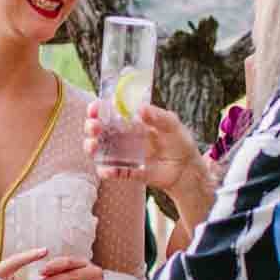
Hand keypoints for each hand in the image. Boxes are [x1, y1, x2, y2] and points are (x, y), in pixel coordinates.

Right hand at [84, 101, 207, 194]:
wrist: (188, 168)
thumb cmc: (179, 141)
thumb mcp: (172, 124)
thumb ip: (158, 116)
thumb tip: (141, 108)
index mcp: (131, 121)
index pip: (109, 111)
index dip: (98, 108)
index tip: (95, 107)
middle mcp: (124, 137)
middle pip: (99, 130)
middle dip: (91, 127)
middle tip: (94, 126)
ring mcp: (124, 155)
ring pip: (101, 151)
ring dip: (92, 148)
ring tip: (93, 146)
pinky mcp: (129, 172)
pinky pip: (115, 172)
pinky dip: (108, 171)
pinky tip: (107, 170)